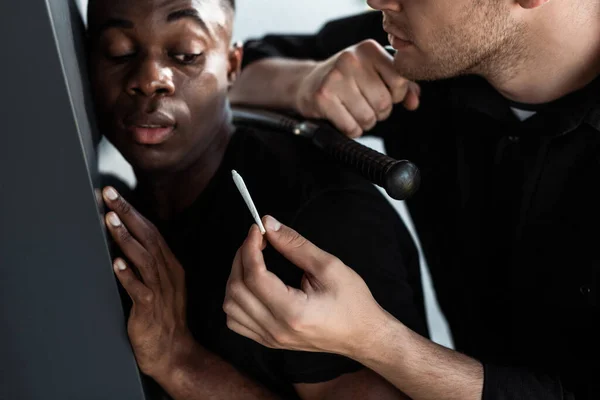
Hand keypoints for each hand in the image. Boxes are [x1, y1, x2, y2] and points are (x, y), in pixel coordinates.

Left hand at [102, 186, 194, 379]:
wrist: (173, 352)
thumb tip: (123, 241)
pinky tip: (117, 264)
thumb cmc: (163, 318)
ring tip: (110, 220)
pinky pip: (140, 290)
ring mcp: (161, 290)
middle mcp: (167, 273)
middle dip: (128, 214)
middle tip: (110, 195)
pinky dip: (128, 276)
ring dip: (126, 238)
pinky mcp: (151, 309)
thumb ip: (147, 264)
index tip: (115, 195)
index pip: (151, 231)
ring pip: (144, 258)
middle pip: (148, 237)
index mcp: (170, 265)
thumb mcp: (160, 285)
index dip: (133, 211)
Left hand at [223, 216, 388, 357]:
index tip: (258, 230)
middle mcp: (277, 329)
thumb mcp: (329, 266)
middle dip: (241, 258)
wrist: (363, 335)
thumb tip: (270, 225)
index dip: (250, 248)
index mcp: (293, 312)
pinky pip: (237, 321)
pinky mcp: (269, 340)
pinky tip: (252, 284)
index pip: (254, 277)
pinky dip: (236, 299)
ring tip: (253, 260)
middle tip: (257, 240)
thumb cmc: (353, 302)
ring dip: (236, 278)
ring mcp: (271, 338)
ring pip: (231, 307)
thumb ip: (296, 244)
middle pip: (237, 290)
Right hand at [294, 39, 419, 137]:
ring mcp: (335, 78)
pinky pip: (351, 126)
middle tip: (367, 108)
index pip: (399, 81)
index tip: (384, 96)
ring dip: (365, 124)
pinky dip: (351, 130)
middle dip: (379, 113)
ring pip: (368, 117)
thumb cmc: (346, 80)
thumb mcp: (373, 73)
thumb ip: (400, 86)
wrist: (308, 84)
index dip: (396, 97)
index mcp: (368, 49)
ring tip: (355, 114)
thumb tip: (414, 102)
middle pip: (384, 103)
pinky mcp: (322, 98)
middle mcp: (352, 59)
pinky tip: (344, 120)